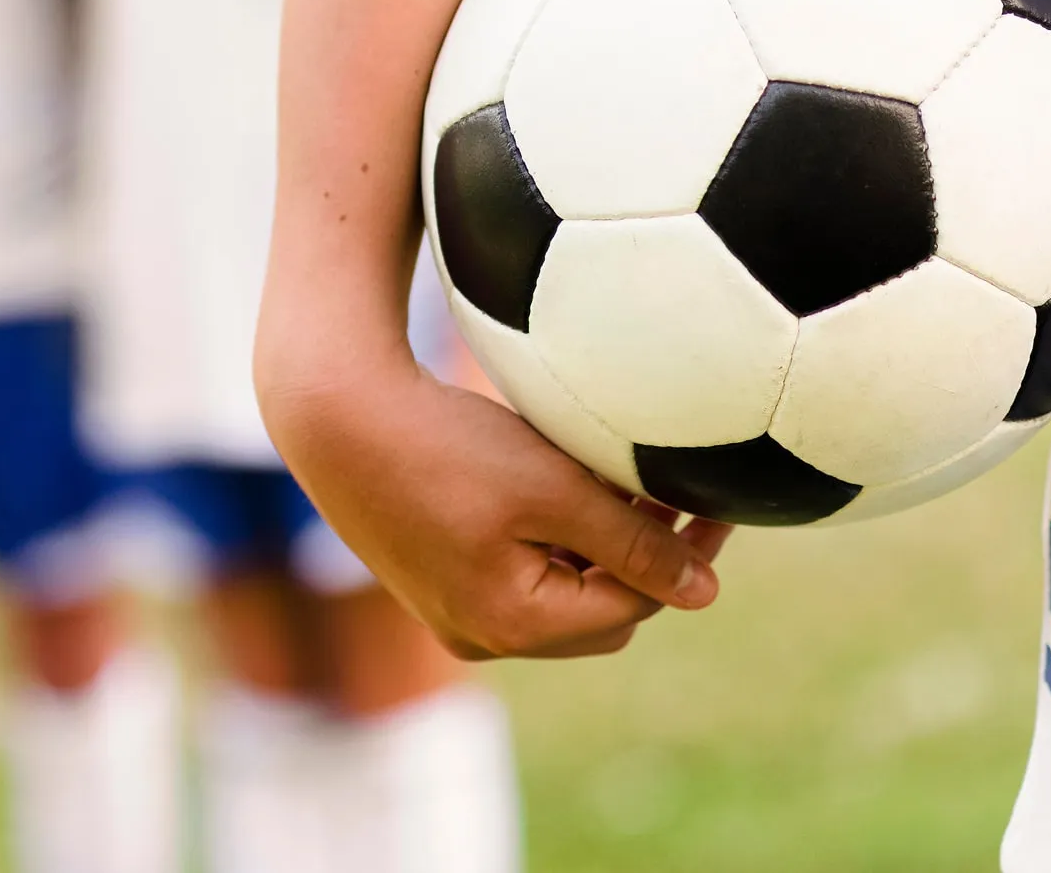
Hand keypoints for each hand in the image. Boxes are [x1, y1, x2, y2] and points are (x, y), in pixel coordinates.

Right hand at [259, 328, 729, 660]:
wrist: (334, 414)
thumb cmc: (443, 445)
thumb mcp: (553, 487)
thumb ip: (634, 543)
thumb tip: (706, 594)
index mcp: (512, 624)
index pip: (633, 605)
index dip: (684, 555)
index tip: (716, 498)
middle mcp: (479, 636)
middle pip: (598, 614)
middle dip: (641, 560)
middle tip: (673, 492)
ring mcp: (450, 613)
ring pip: (557, 595)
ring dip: (595, 550)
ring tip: (617, 484)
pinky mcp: (431, 581)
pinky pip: (515, 576)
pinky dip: (549, 542)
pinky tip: (553, 486)